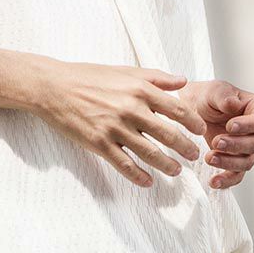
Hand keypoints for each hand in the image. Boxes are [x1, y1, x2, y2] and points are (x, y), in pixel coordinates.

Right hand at [31, 60, 205, 187]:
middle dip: (185, 148)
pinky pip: (123, 164)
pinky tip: (147, 182)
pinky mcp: (99, 143)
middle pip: (168, 134)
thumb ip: (156, 77)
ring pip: (149, 152)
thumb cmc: (89, 77)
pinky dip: (137, 175)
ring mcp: (114, 128)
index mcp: (139, 89)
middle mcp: (130, 109)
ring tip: (176, 172)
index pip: (176, 109)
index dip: (192, 122)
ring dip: (166, 165)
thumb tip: (183, 81)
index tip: (200, 131)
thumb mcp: (125, 71)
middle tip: (194, 156)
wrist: (54, 87)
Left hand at [182, 80, 253, 188]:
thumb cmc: (210, 97)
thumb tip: (234, 104)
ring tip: (210, 158)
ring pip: (246, 162)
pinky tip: (214, 181)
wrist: (195, 109)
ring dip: (229, 163)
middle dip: (235, 145)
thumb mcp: (215, 91)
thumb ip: (225, 96)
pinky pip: (236, 175)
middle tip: (216, 141)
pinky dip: (226, 180)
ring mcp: (248, 148)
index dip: (248, 126)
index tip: (230, 126)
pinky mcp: (236, 162)